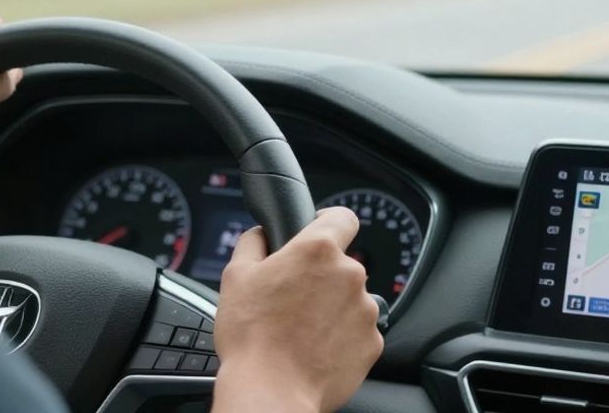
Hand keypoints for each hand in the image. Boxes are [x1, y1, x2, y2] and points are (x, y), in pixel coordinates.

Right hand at [211, 208, 382, 412]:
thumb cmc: (252, 337)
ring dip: (330, 306)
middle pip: (341, 264)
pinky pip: (357, 330)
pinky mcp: (372, 343)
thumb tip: (261, 234)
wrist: (271, 391)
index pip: (342, 217)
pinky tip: (314, 347)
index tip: (319, 231)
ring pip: (349, 298)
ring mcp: (364, 311)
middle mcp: (349, 275)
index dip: (328, 222)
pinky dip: (340, 335)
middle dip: (320, 276)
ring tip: (300, 328)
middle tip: (291, 296)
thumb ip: (253, 243)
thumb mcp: (235, 276)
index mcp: (317, 251)